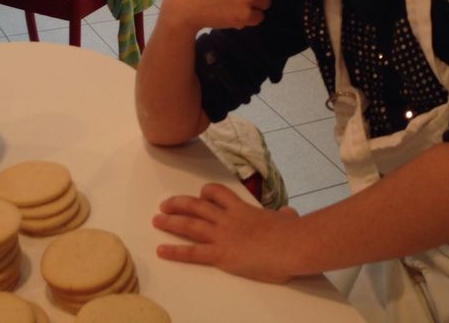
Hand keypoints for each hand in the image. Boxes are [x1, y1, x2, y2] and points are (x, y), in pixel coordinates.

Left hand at [153, 183, 300, 282]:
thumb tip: (290, 215)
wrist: (291, 245)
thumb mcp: (287, 219)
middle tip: (165, 205)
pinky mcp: (221, 254)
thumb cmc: (292, 233)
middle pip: (197, 206)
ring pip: (190, 224)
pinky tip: (162, 250)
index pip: (219, 194)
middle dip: (179, 204)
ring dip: (171, 222)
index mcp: (243, 209)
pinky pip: (193, 253)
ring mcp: (222, 235)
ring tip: (156, 221)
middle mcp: (228, 218)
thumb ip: (284, 216)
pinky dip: (175, 252)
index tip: (200, 194)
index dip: (206, 193)